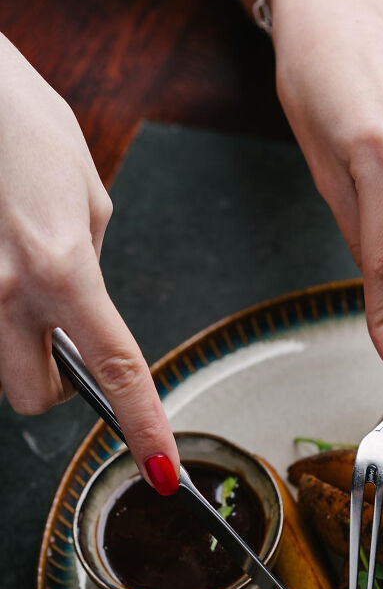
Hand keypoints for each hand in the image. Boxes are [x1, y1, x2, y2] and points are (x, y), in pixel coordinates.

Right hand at [0, 35, 178, 492]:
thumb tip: (85, 302)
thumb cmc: (20, 121)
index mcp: (62, 268)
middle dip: (52, 384)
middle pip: (32, 395)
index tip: (160, 466)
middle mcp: (5, 289)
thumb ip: (88, 263)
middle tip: (59, 346)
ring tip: (17, 276)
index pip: (117, 368)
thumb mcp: (86, 196)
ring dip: (11, 342)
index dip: (143, 424)